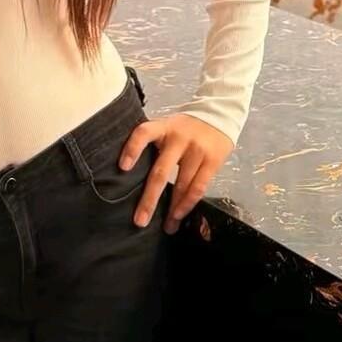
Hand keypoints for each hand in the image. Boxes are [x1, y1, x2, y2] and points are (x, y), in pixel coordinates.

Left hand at [119, 113, 234, 235]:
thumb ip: (154, 143)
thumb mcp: (167, 126)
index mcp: (163, 127)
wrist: (219, 114)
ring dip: (172, 209)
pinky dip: (188, 204)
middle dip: (150, 199)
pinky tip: (180, 215)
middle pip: (161, 171)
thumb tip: (131, 174)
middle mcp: (179, 139)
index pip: (144, 133)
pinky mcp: (212, 161)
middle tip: (140, 220)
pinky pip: (198, 187)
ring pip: (182, 184)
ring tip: (166, 226)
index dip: (132, 149)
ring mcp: (196, 150)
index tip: (122, 168)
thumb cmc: (185, 127)